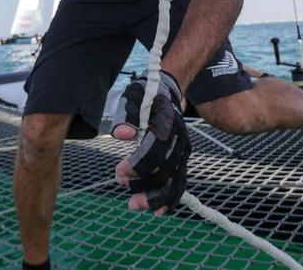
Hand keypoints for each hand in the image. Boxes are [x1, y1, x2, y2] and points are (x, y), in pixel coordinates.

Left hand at [110, 70, 190, 214]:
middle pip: (164, 170)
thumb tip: (122, 135)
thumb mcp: (133, 97)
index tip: (118, 172)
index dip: (135, 166)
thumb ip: (127, 115)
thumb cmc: (146, 95)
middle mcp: (179, 140)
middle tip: (123, 189)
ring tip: (136, 207)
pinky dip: (171, 198)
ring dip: (156, 198)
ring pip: (174, 180)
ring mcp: (183, 150)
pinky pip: (180, 181)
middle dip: (143, 185)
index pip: (153, 152)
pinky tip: (158, 211)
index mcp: (167, 124)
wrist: (167, 91)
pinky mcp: (182, 158)